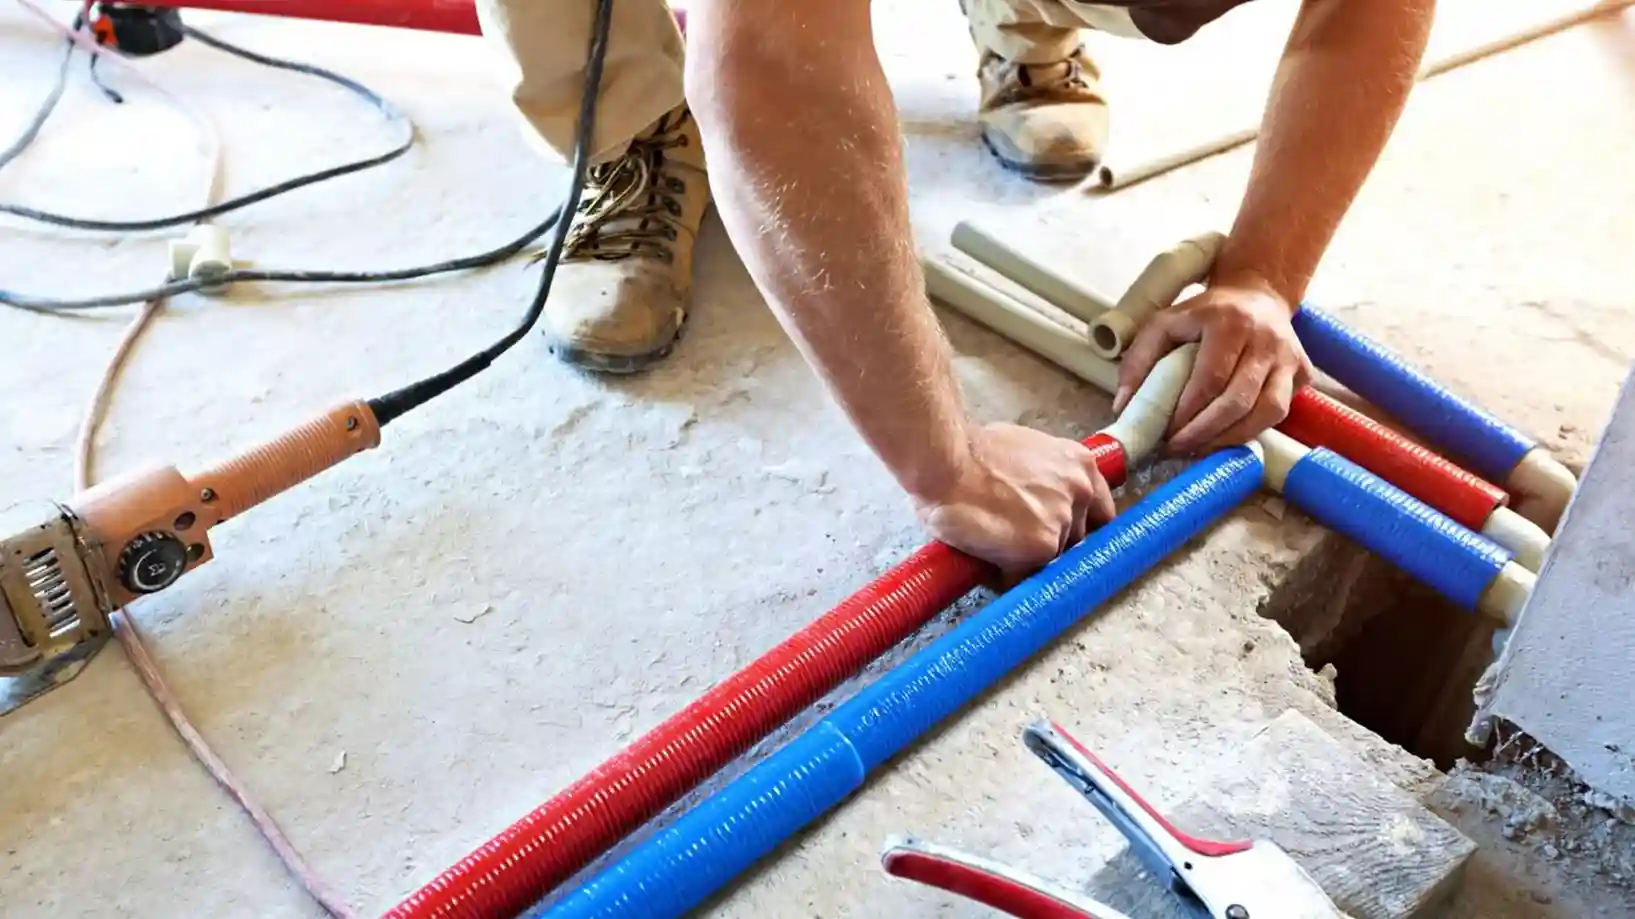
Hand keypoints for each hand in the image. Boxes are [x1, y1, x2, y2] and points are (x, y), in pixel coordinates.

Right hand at [913, 423, 1116, 578]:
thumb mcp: (1025, 450)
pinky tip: (988, 560)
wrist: (947, 464)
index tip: (1067, 537)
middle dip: (1050, 543)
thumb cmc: (971, 453)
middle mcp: (1081, 493)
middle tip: (1017, 538)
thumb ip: (1044, 475)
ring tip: (997, 548)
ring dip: (1028, 560)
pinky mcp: (1042, 548)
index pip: (1100, 511)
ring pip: (1052, 558)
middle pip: (1077, 537)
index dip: (1080, 526)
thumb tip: (1036, 497)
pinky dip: (1009, 576)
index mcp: (1080, 465)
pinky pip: (1028, 575)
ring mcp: (1065, 523)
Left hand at [1113, 282, 1311, 454]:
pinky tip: (1226, 436)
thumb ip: (1138, 360)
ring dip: (1231, 438)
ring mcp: (1290, 357)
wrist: (1257, 294)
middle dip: (1205, 432)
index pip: (1210, 379)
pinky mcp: (1304, 372)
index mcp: (1229, 322)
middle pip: (1239, 400)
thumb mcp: (1164, 323)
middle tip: (1179, 448)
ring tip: (1201, 448)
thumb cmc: (1205, 314)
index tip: (1166, 434)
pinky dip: (1252, 430)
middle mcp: (1266, 339)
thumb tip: (1124, 406)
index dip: (1188, 413)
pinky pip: (1280, 412)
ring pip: (1268, 411)